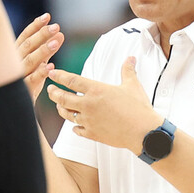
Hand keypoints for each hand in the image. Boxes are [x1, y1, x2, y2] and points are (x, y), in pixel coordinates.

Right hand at [16, 13, 64, 101]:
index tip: (47, 16)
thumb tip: (60, 33)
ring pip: (30, 61)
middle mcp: (14, 62)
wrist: (15, 107)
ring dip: (43, 50)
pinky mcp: (24, 90)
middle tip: (56, 26)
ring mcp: (18, 75)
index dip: (35, 26)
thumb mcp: (37, 63)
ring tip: (56, 42)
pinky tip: (51, 66)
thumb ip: (47, 49)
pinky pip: (32, 80)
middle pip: (28, 45)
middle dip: (41, 35)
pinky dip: (41, 72)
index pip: (25, 36)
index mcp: (16, 54)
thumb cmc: (27, 81)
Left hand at [47, 57, 162, 151]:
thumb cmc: (139, 108)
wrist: (143, 132)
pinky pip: (77, 130)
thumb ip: (128, 70)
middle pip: (63, 98)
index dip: (59, 76)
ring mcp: (89, 120)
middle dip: (54, 93)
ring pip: (67, 114)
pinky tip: (74, 125)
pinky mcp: (92, 134)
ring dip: (61, 109)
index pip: (71, 80)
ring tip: (59, 105)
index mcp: (96, 90)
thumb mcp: (132, 85)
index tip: (52, 73)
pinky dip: (74, 126)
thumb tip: (131, 58)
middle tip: (50, 90)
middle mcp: (88, 105)